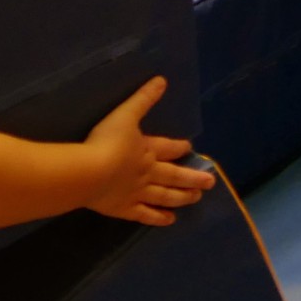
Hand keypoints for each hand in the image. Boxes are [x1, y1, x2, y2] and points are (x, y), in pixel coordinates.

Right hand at [81, 78, 215, 227]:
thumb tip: (162, 80)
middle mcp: (148, 173)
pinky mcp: (124, 209)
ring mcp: (137, 193)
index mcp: (148, 149)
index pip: (169, 148)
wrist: (90, 173)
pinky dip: (158, 218)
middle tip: (211, 182)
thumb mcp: (125, 114)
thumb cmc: (106, 142)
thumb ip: (143, 99)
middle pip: (174, 175)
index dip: (180, 148)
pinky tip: (170, 220)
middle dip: (193, 177)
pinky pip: (145, 215)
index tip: (191, 148)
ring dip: (182, 197)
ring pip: (165, 196)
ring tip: (196, 198)